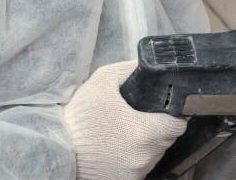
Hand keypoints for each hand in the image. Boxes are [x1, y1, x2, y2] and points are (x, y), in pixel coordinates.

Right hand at [63, 61, 187, 179]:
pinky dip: (135, 158)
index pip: (178, 124)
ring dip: (147, 144)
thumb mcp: (104, 80)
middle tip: (139, 118)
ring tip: (126, 132)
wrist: (57, 148)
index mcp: (145, 132)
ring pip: (155, 154)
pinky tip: (120, 148)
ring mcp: (136, 172)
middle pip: (167, 138)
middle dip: (158, 127)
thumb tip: (153, 66)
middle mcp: (145, 156)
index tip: (162, 110)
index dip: (172, 114)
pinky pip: (141, 167)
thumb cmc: (80, 116)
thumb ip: (132, 70)